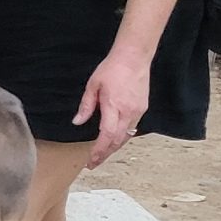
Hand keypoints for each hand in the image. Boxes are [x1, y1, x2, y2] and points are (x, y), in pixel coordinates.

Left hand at [74, 45, 150, 167]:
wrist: (134, 57)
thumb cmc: (112, 68)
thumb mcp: (93, 85)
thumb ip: (86, 106)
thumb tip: (78, 122)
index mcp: (114, 106)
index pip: (107, 135)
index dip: (99, 150)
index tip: (91, 160)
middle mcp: (128, 112)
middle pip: (117, 141)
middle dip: (105, 154)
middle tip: (93, 163)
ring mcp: (138, 111)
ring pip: (126, 136)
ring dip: (114, 147)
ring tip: (102, 155)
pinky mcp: (142, 109)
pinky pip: (132, 128)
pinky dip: (122, 137)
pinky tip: (114, 140)